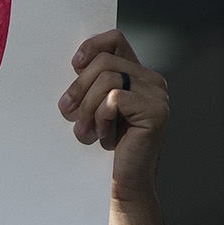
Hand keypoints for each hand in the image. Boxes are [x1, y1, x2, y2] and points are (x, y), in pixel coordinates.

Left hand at [60, 31, 170, 224]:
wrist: (123, 184)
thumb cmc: (105, 147)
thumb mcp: (94, 108)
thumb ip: (92, 83)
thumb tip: (73, 63)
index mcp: (139, 75)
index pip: (115, 40)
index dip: (92, 47)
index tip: (73, 66)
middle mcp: (153, 81)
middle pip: (105, 61)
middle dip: (79, 87)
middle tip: (66, 111)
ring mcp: (157, 95)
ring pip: (107, 78)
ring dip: (86, 106)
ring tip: (84, 130)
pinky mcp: (156, 111)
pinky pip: (114, 98)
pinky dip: (100, 116)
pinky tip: (103, 136)